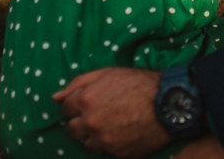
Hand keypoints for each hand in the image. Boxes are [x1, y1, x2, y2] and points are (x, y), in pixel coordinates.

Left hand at [53, 67, 169, 157]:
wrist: (168, 103)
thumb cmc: (139, 84)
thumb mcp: (108, 73)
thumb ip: (78, 83)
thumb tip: (55, 97)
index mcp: (85, 100)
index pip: (66, 110)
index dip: (76, 106)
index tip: (88, 105)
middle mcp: (90, 122)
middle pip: (72, 130)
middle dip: (81, 123)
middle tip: (99, 116)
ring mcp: (103, 140)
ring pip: (87, 143)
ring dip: (94, 136)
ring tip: (112, 125)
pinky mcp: (117, 153)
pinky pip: (106, 152)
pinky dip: (111, 144)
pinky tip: (123, 132)